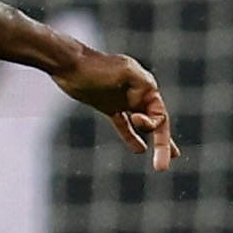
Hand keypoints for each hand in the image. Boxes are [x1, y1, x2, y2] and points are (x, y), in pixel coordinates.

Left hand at [54, 49, 180, 170]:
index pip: (160, 114)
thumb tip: (151, 88)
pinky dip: (131, 137)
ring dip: (155, 142)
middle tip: (163, 167)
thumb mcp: (122, 72)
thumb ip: (139, 82)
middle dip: (163, 145)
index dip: (151, 124)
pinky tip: (139, 150)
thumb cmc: (95, 68)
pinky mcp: (109, 106)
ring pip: (143, 125)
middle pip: (156, 123)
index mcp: (146, 86)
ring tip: (162, 161)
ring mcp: (124, 100)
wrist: (69, 65)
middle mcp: (138, 94)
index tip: (135, 119)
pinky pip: (124, 125)